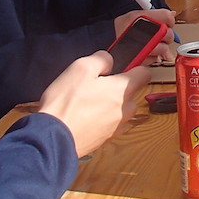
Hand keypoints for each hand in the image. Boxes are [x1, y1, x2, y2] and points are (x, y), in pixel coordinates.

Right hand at [37, 51, 151, 157]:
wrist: (55, 138)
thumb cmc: (66, 103)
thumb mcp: (81, 68)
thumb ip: (101, 60)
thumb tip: (108, 61)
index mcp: (122, 89)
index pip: (144, 74)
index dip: (136, 67)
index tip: (129, 66)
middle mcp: (125, 109)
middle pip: (130, 93)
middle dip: (117, 88)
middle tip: (96, 85)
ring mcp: (117, 126)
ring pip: (121, 110)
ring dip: (110, 105)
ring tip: (87, 102)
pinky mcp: (106, 139)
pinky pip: (110, 124)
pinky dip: (102, 119)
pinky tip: (85, 117)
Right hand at [114, 8, 175, 63]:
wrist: (103, 43)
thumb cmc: (119, 29)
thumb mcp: (135, 16)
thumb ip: (156, 15)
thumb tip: (172, 14)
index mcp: (141, 16)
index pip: (167, 16)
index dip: (169, 20)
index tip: (166, 23)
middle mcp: (144, 31)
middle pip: (168, 34)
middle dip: (166, 36)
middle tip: (158, 35)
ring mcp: (144, 47)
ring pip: (164, 48)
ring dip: (160, 48)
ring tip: (150, 45)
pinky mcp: (142, 60)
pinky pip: (156, 59)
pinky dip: (153, 57)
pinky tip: (145, 53)